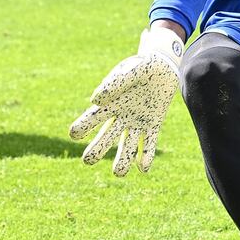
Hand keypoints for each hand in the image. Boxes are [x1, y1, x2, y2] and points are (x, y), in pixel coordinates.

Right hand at [69, 26, 183, 175]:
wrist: (163, 66)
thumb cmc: (142, 66)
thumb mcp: (130, 70)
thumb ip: (114, 83)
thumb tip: (95, 101)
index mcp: (109, 104)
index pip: (89, 120)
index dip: (80, 128)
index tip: (75, 133)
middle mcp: (120, 118)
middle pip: (105, 140)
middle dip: (95, 151)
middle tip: (88, 160)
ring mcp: (137, 123)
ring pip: (126, 148)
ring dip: (122, 162)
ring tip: (118, 173)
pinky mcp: (154, 125)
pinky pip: (149, 145)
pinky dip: (145, 158)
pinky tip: (143, 168)